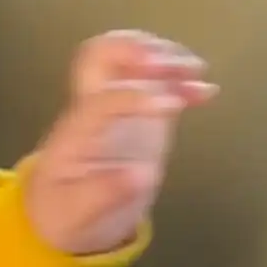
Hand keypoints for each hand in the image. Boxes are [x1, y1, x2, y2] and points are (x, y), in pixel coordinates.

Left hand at [22, 31, 214, 257]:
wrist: (60, 214)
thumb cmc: (63, 214)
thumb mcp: (74, 216)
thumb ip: (103, 195)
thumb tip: (141, 175)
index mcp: (74, 134)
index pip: (100, 100)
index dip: (135, 95)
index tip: (170, 105)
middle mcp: (92, 109)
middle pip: (103, 55)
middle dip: (140, 51)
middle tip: (175, 66)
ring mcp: (115, 105)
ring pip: (131, 59)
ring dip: (165, 57)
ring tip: (197, 73)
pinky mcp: (137, 111)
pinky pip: (154, 81)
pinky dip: (180, 77)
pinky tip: (206, 91)